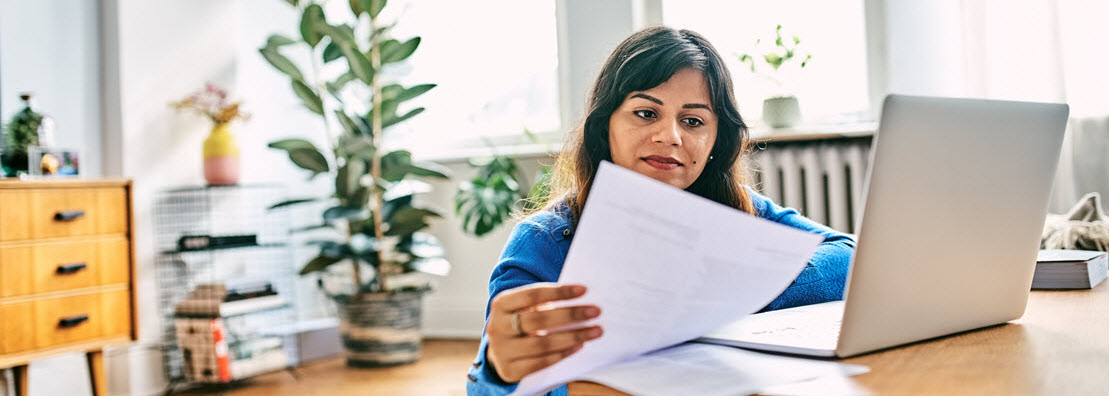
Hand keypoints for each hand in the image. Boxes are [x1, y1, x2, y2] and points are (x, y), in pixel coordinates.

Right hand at [485, 283, 602, 382]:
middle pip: (538, 319)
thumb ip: (545, 302)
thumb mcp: (524, 308)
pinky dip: (562, 354)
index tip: (584, 290)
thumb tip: (581, 299)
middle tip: (595, 311)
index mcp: (500, 304)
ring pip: (541, 344)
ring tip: (595, 331)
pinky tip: (579, 346)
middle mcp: (497, 326)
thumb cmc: (520, 323)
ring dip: (572, 336)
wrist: (500, 350)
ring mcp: (501, 350)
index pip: (532, 295)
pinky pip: (541, 363)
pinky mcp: (509, 370)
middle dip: (570, 314)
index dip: (559, 292)